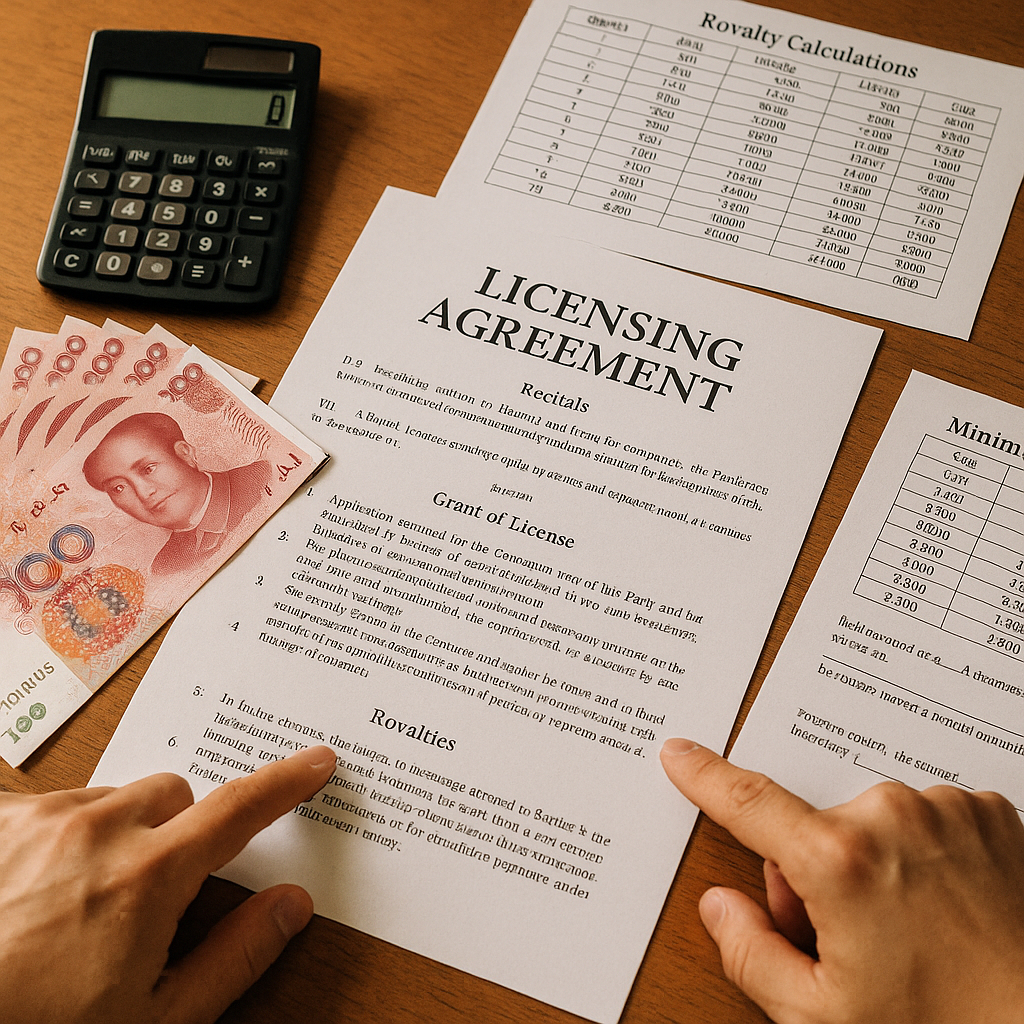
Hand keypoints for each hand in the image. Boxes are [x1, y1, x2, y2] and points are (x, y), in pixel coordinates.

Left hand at [0, 745, 335, 1023]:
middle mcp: (97, 830)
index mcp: (149, 876)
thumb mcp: (156, 1021)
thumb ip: (235, 955)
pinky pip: (51, 803)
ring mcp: (40, 819)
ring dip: (114, 832)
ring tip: (79, 900)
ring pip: (110, 798)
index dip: (286, 782)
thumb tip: (292, 905)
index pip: (240, 809)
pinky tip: (35, 885)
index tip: (314, 762)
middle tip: (152, 891)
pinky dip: (59, 833)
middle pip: (172, 795)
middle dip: (177, 830)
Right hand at [661, 738, 1023, 1023]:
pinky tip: (943, 902)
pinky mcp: (986, 811)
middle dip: (816, 876)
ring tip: (909, 928)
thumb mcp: (823, 1016)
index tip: (681, 754)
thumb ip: (750, 954)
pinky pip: (922, 817)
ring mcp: (944, 809)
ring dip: (871, 864)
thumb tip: (719, 905)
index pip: (750, 802)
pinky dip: (922, 853)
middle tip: (853, 937)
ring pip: (869, 823)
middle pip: (814, 828)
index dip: (706, 778)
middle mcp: (892, 816)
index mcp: (841, 860)